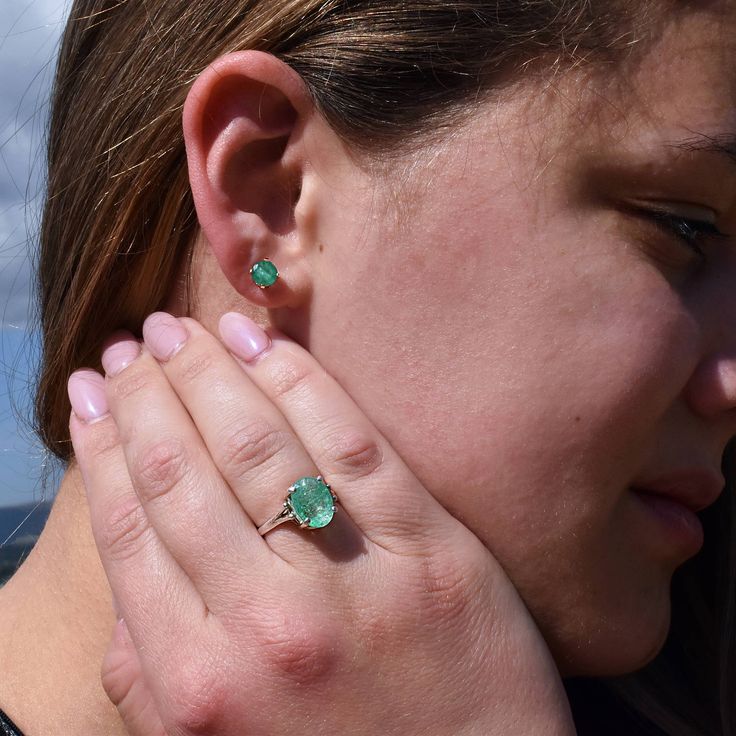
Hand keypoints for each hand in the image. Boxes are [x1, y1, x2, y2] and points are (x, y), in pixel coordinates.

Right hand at [68, 312, 574, 735]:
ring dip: (210, 376)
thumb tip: (126, 566)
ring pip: (259, 449)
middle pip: (184, 474)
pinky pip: (353, 447)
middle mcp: (267, 626)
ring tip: (182, 329)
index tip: (92, 392)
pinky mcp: (429, 551)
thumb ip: (151, 673)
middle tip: (132, 343)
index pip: (131, 528)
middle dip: (147, 395)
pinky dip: (301, 384)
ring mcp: (353, 583)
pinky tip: (264, 344)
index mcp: (199, 682)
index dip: (103, 444)